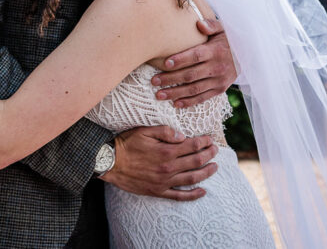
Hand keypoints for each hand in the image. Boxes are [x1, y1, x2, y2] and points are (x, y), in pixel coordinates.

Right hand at [99, 126, 218, 200]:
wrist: (110, 163)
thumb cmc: (127, 144)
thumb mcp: (144, 130)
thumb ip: (165, 131)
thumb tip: (183, 135)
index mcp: (166, 150)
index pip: (192, 145)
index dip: (204, 141)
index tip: (209, 138)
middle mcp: (168, 167)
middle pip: (196, 161)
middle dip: (209, 154)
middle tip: (216, 150)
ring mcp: (165, 181)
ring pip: (192, 178)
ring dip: (206, 172)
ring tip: (215, 167)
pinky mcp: (159, 191)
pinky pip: (179, 196)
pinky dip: (193, 195)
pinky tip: (202, 192)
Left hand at [152, 17, 236, 107]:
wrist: (246, 56)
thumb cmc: (227, 40)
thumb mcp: (222, 29)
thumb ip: (211, 25)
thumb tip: (199, 24)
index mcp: (216, 51)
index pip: (196, 56)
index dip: (181, 60)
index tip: (165, 63)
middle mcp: (217, 67)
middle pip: (191, 75)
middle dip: (171, 79)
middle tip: (154, 81)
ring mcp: (219, 81)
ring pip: (194, 89)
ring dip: (175, 93)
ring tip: (158, 95)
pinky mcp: (220, 90)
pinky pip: (202, 98)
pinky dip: (188, 102)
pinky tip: (175, 103)